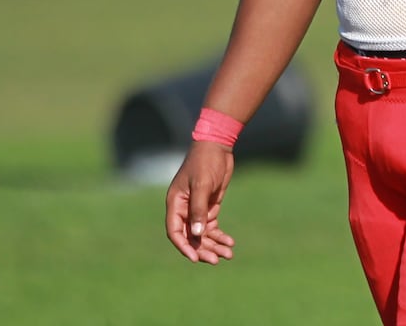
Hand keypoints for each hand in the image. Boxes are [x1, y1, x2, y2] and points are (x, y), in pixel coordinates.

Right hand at [165, 141, 236, 264]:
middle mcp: (184, 209)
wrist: (218, 145)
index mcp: (175, 204)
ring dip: (214, 245)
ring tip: (228, 254)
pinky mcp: (210, 206)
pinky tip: (230, 242)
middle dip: (203, 249)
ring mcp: (197, 209)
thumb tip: (197, 235)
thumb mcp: (202, 185)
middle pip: (191, 236)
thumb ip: (198, 209)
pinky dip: (220, 235)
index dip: (184, 246)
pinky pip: (212, 226)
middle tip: (217, 260)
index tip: (196, 258)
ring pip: (203, 234)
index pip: (175, 232)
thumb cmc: (205, 162)